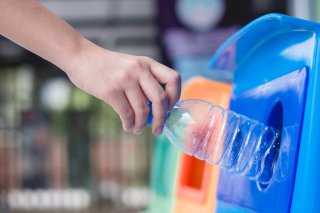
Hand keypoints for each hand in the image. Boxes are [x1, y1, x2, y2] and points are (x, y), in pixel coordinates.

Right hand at [65, 39, 180, 134]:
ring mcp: (125, 79)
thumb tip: (157, 111)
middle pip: (160, 99)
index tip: (168, 108)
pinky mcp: (111, 90)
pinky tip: (128, 127)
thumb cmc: (107, 66)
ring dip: (141, 125)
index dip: (175, 96)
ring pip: (142, 110)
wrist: (81, 57)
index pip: (173, 78)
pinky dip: (129, 124)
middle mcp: (139, 69)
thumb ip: (145, 81)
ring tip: (137, 129)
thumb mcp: (131, 65)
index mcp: (147, 63)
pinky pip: (126, 114)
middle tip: (158, 130)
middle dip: (161, 119)